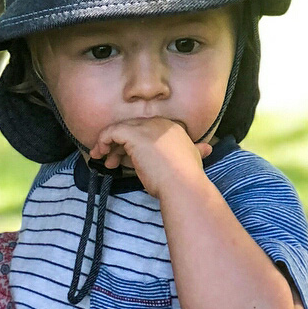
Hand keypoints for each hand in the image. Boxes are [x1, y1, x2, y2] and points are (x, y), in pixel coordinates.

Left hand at [87, 116, 211, 198]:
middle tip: (111, 161)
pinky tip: (99, 153)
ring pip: (120, 130)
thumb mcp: (193, 160)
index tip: (127, 159)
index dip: (133, 144)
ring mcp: (146, 127)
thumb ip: (197, 150)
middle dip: (119, 145)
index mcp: (172, 128)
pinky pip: (112, 132)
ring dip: (109, 145)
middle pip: (132, 129)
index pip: (145, 130)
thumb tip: (208, 148)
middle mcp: (159, 123)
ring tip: (104, 161)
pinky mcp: (134, 135)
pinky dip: (103, 141)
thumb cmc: (186, 180)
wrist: (183, 185)